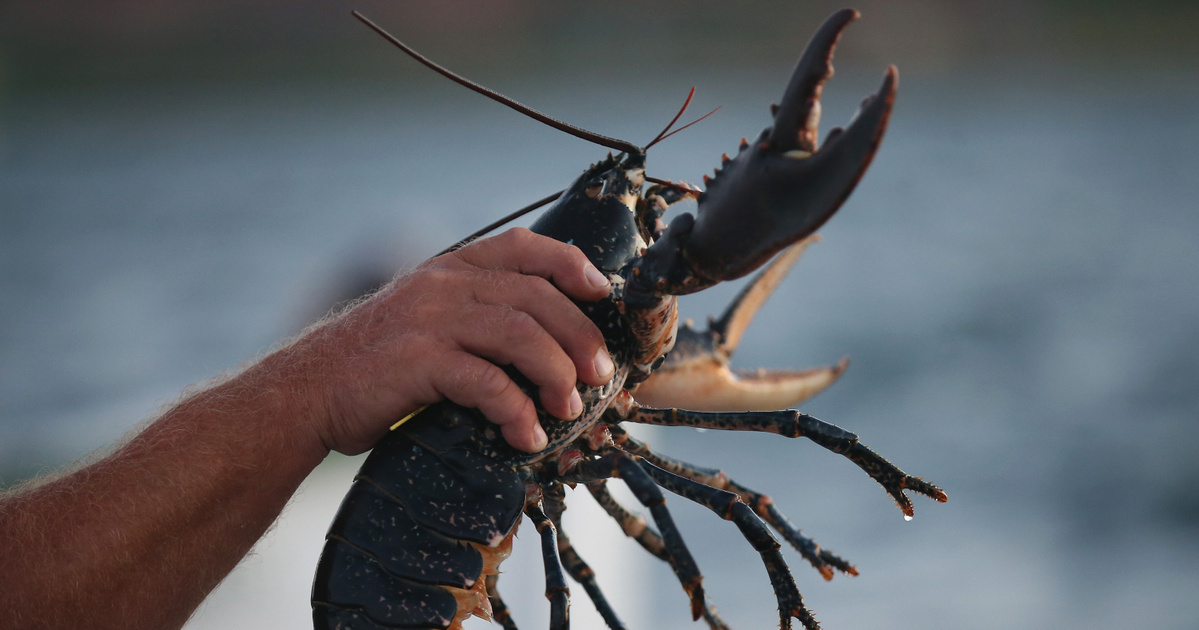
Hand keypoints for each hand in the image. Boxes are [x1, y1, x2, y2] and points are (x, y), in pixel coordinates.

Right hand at [280, 228, 614, 454]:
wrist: (304, 394)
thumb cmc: (372, 367)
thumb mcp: (423, 321)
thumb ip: (472, 316)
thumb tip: (542, 343)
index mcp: (448, 268)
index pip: (523, 246)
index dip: (571, 264)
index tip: (602, 292)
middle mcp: (442, 284)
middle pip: (536, 297)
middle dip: (579, 336)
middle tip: (598, 374)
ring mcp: (430, 319)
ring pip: (522, 335)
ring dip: (555, 375)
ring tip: (568, 408)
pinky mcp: (418, 361)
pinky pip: (488, 383)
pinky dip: (517, 411)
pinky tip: (526, 435)